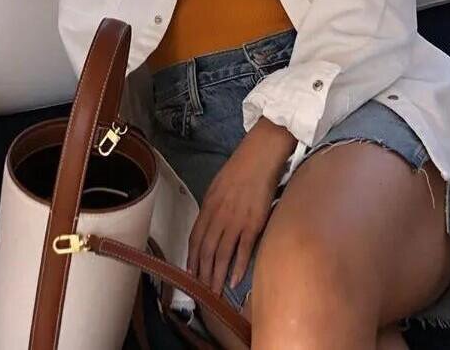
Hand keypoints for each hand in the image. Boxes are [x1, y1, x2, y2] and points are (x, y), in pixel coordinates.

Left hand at [188, 117, 295, 294]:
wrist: (259, 157)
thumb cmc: (240, 170)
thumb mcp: (217, 187)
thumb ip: (212, 209)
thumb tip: (209, 227)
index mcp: (208, 206)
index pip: (195, 238)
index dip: (191, 258)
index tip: (190, 274)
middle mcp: (218, 216)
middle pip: (206, 250)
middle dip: (202, 273)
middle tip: (202, 292)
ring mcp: (235, 221)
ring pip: (221, 254)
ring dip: (216, 276)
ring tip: (215, 293)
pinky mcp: (253, 223)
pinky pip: (242, 250)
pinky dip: (237, 267)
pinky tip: (234, 280)